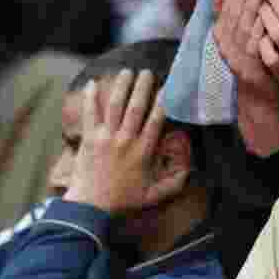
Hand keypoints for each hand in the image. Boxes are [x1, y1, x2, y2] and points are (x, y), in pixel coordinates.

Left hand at [64, 69, 186, 214]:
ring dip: (122, 86)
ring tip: (127, 71)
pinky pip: (90, 113)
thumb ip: (173, 184)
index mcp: (143, 151)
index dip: (162, 101)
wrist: (90, 206)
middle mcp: (126, 140)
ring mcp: (106, 137)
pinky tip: (93, 83)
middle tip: (146, 72)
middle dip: (142, 87)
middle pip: (136, 107)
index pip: (156, 120)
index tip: (167, 87)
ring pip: (115, 105)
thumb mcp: (152, 196)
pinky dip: (91, 97)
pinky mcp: (89, 138)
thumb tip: (190, 172)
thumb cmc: (122, 202)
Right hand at [212, 0, 278, 100]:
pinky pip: (255, 42)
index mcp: (221, 36)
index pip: (227, 7)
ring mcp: (237, 56)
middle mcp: (226, 45)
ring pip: (244, 25)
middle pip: (234, 13)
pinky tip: (268, 13)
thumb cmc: (251, 59)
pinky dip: (261, 26)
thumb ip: (228, 17)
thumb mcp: (237, 37)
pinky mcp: (250, 65)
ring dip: (252, 4)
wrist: (257, 94)